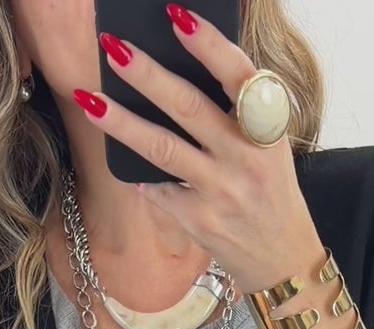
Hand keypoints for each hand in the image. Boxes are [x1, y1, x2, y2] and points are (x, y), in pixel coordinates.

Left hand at [82, 4, 321, 295]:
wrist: (284, 258)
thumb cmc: (269, 190)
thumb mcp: (269, 146)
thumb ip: (238, 111)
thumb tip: (180, 69)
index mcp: (267, 129)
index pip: (238, 76)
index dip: (208, 45)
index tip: (177, 17)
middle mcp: (246, 158)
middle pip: (189, 107)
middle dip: (147, 74)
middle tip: (114, 47)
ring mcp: (221, 191)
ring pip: (162, 148)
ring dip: (121, 122)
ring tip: (89, 99)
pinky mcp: (200, 220)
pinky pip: (158, 188)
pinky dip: (137, 173)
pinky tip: (119, 156)